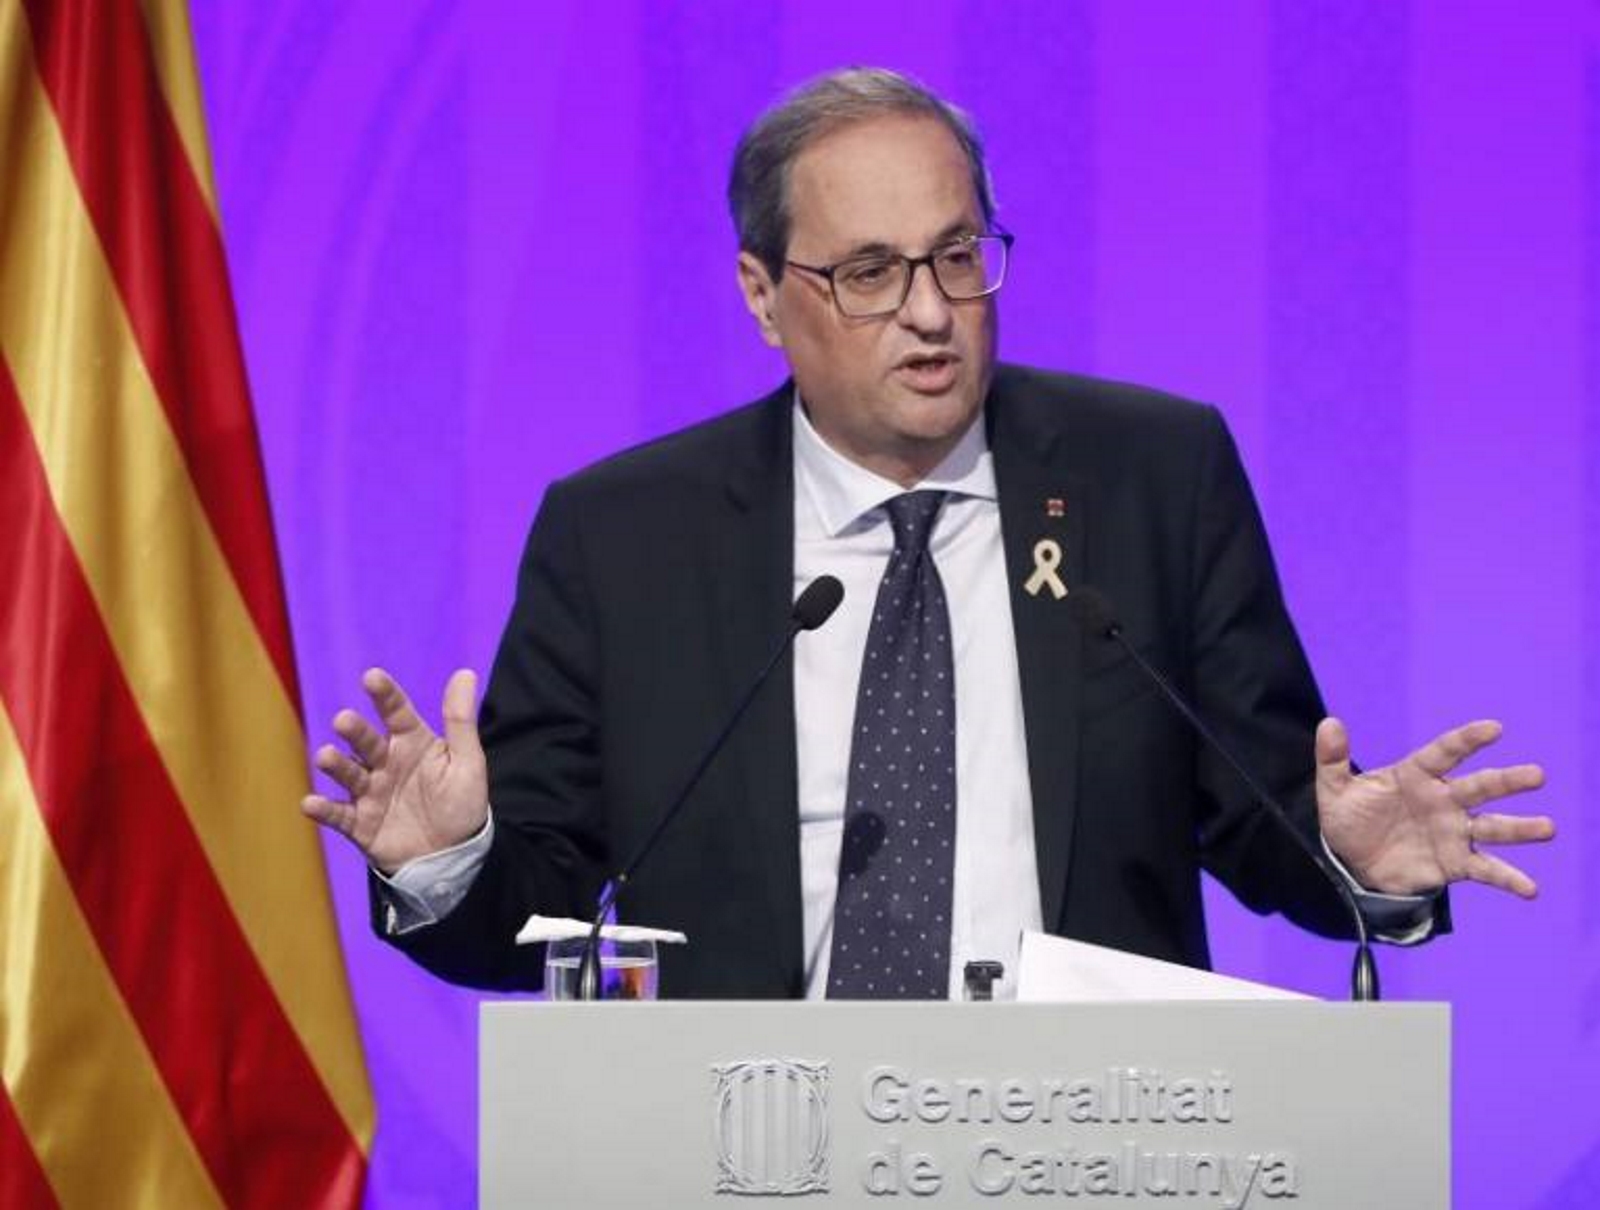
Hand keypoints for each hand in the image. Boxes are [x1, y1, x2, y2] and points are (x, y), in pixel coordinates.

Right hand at [302, 668, 488, 873]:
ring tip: (326, 757)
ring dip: (335, 765)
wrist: (452, 859)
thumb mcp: (467, 763)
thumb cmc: (461, 805)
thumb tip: (465, 673)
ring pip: (348, 773)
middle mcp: (386, 763)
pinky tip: (310, 803)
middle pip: (366, 741)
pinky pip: (338, 815)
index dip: (385, 695)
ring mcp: (370, 792)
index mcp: (412, 743)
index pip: (396, 713)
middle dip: (355, 731)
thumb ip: (461, 721)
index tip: (372, 677)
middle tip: (344, 721)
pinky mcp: (359, 824)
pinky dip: (324, 810)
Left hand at [1315, 716, 1553, 896]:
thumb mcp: (1335, 789)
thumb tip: (1328, 722)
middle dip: (1508, 781)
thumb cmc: (1350, 817)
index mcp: (1417, 775)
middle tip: (1537, 774)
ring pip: (1493, 827)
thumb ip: (1332, 758)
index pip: (1445, 753)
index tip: (1494, 728)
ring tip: (1547, 827)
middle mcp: (1444, 800)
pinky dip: (1508, 879)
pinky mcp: (1455, 863)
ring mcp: (1454, 831)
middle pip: (1480, 787)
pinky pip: (1486, 870)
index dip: (1468, 740)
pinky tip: (1530, 889)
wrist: (1352, 861)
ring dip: (1520, 827)